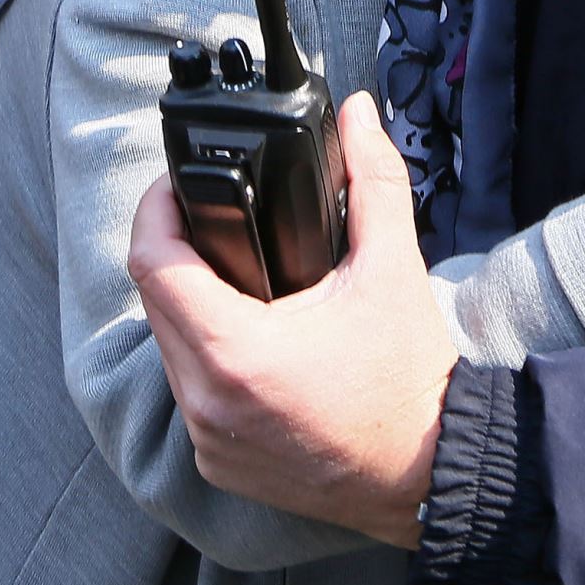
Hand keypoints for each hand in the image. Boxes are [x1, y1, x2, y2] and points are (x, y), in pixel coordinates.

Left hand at [129, 92, 455, 547]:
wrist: (431, 469)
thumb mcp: (391, 266)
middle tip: (209, 215)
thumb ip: (371, 179)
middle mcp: (207, 403)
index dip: (157, 210)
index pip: (153, 264)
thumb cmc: (407, 378)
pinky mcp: (219, 463)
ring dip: (186, 305)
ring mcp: (208, 441)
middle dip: (173, 250)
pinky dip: (204, 358)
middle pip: (153, 302)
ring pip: (167, 349)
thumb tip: (358, 114)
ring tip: (230, 270)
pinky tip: (244, 334)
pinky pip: (189, 393)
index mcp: (237, 352)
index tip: (178, 186)